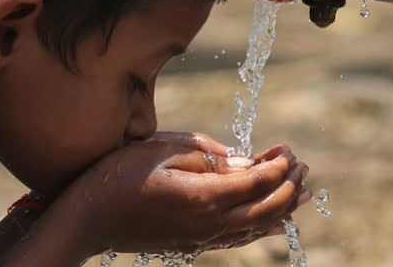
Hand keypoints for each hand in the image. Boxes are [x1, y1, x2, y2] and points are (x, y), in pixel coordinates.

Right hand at [56, 132, 309, 254]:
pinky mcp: (193, 244)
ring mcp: (202, 238)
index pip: (258, 182)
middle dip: (290, 186)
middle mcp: (210, 224)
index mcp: (204, 197)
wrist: (89, 218)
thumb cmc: (119, 176)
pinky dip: (262, 226)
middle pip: (267, 208)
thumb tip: (244, 162)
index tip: (289, 149)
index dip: (278, 166)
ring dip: (283, 207)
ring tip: (302, 190)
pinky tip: (271, 219)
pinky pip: (239, 238)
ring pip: (257, 227)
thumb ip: (206, 155)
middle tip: (302, 164)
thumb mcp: (161, 150)